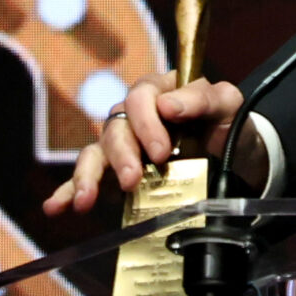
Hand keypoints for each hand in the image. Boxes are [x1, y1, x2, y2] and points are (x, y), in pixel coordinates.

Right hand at [41, 72, 244, 214]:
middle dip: (122, 155)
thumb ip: (204, 98)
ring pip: (97, 151)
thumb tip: (168, 104)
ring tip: (86, 199)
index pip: (141, 97)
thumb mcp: (228, 105)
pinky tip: (57, 206)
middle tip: (133, 179)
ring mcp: (124, 141)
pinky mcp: (118, 168)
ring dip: (88, 175)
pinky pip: (88, 175)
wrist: (238, 153)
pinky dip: (70, 189)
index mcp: (160, 89)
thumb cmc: (229, 122)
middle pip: (115, 128)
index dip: (147, 123)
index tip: (162, 151)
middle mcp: (135, 113)